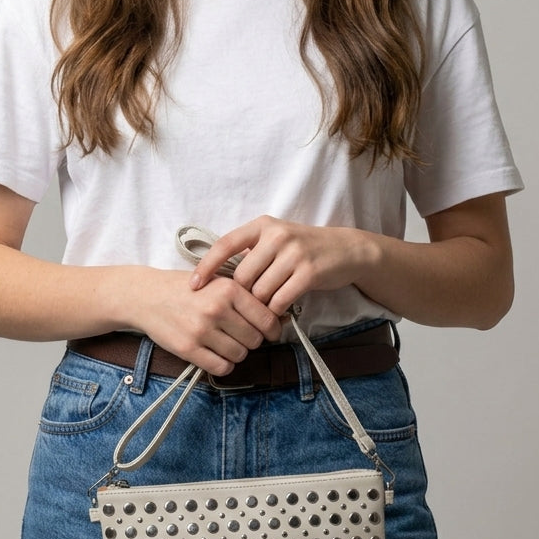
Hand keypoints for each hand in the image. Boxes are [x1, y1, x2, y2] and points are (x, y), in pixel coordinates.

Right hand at [134, 269, 282, 375]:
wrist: (147, 296)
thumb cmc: (187, 289)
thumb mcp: (218, 281)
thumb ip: (247, 297)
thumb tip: (282, 318)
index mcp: (228, 289)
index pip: (267, 319)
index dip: (273, 330)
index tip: (269, 333)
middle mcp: (217, 309)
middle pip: (255, 340)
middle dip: (251, 341)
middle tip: (240, 335)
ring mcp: (202, 330)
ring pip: (240, 355)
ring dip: (236, 353)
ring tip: (225, 342)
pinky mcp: (188, 349)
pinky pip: (221, 367)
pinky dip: (224, 365)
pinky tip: (216, 354)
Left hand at [189, 216, 374, 315]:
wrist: (346, 250)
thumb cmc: (304, 248)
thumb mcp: (276, 239)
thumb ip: (250, 251)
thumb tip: (217, 278)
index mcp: (263, 225)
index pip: (225, 245)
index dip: (206, 266)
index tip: (193, 285)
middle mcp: (277, 236)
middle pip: (242, 277)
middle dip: (242, 296)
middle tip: (248, 306)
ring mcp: (294, 254)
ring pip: (260, 292)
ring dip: (260, 306)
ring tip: (265, 310)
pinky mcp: (308, 273)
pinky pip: (279, 301)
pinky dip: (276, 312)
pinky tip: (280, 312)